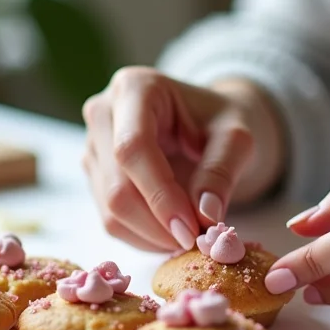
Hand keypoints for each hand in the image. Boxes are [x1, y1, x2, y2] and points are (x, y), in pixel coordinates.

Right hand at [82, 67, 284, 251]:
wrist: (209, 122)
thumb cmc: (222, 122)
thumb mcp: (236, 137)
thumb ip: (222, 171)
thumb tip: (205, 216)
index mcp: (135, 88)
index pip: (133, 148)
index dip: (159, 194)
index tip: (192, 230)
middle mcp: (103, 113)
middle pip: (116, 185)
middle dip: (157, 224)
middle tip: (197, 242)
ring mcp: (93, 146)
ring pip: (110, 209)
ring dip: (152, 236)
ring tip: (190, 236)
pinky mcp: (95, 175)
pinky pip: (111, 220)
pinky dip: (144, 237)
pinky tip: (172, 233)